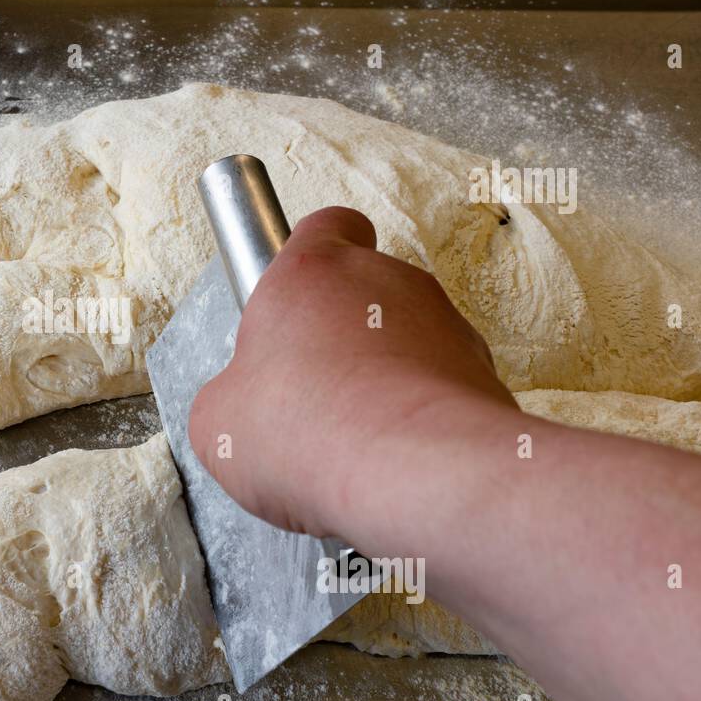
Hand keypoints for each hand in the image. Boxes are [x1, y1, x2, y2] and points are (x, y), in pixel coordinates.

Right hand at [189, 206, 516, 538]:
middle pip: (363, 291)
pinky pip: (441, 387)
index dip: (306, 257)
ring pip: (407, 340)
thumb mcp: (219, 419)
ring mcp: (442, 323)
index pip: (322, 226)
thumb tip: (241, 409)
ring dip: (383, 378)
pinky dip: (420, 415)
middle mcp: (385, 282)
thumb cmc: (313, 431)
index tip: (287, 294)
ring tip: (353, 438)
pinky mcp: (481, 372)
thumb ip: (232, 393)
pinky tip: (393, 459)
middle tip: (311, 390)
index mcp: (313, 272)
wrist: (414, 474)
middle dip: (340, 337)